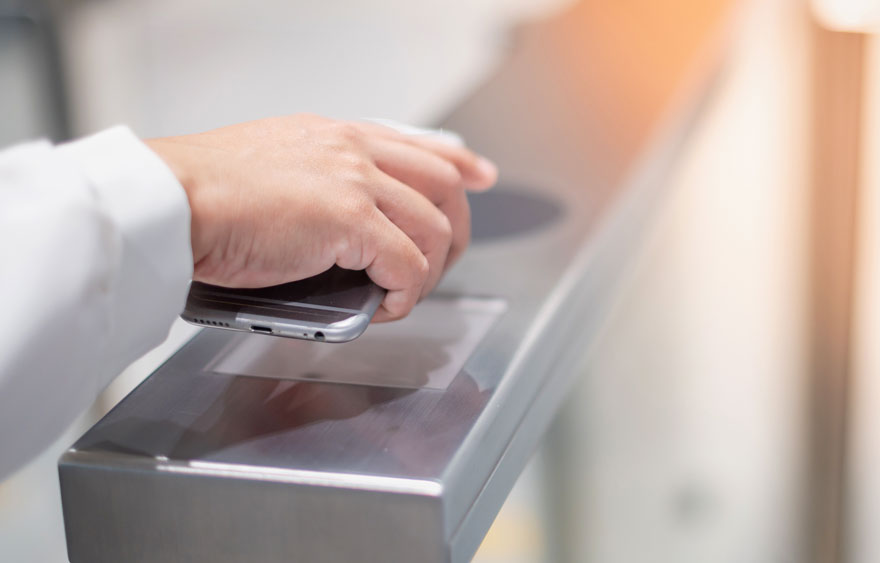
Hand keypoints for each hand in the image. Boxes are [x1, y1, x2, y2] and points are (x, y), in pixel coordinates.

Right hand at [145, 114, 496, 320]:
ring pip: (432, 227)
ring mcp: (354, 181)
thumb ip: (315, 182)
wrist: (171, 200)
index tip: (479, 175)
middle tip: (446, 260)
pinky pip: (406, 264)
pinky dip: (406, 292)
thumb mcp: (271, 165)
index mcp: (336, 135)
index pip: (418, 143)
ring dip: (429, 269)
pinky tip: (387, 305)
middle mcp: (353, 149)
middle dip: (456, 227)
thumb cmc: (203, 193)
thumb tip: (339, 226)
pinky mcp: (348, 220)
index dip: (458, 161)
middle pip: (443, 183)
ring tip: (404, 294)